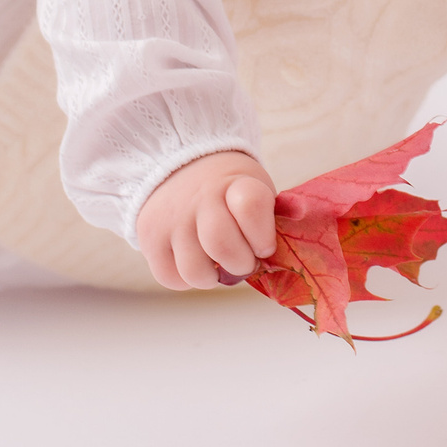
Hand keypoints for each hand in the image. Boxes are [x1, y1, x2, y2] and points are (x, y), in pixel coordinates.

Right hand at [135, 150, 277, 289]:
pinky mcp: (150, 238)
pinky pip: (172, 278)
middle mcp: (199, 198)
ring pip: (196, 272)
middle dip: (241, 264)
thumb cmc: (229, 191)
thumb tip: (296, 226)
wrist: (179, 168)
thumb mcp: (255, 188)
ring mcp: (171, 219)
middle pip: (221, 245)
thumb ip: (272, 215)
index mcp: (234, 183)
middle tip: (243, 259)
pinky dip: (187, 278)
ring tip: (217, 261)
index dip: (263, 236)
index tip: (265, 245)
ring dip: (213, 276)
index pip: (250, 206)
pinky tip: (195, 260)